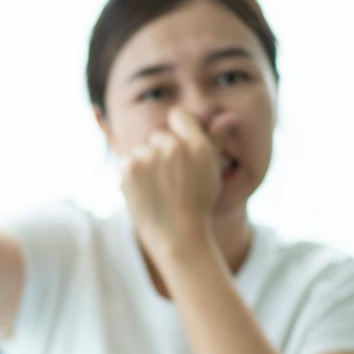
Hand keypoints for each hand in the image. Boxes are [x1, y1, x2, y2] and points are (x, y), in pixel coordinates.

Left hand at [119, 105, 234, 256]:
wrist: (178, 238)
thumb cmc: (198, 205)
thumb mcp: (211, 172)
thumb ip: (215, 140)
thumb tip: (227, 116)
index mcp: (197, 145)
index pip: (178, 115)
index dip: (177, 131)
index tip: (178, 151)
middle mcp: (173, 147)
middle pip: (159, 135)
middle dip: (161, 152)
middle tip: (170, 180)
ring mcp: (149, 157)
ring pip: (142, 150)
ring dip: (145, 164)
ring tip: (158, 189)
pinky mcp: (129, 169)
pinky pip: (126, 161)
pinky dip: (131, 175)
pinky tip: (144, 192)